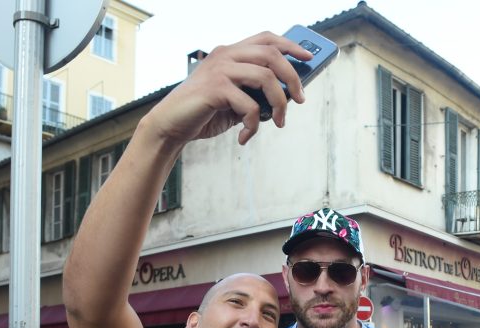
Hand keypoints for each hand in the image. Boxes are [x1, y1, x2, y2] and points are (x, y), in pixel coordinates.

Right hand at [144, 32, 311, 145]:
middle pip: (271, 55)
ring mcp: (219, 70)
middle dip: (293, 77)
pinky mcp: (214, 89)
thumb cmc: (204, 112)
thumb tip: (289, 97)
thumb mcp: (235, 100)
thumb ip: (256, 94)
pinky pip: (250, 105)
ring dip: (279, 103)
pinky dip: (254, 125)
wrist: (171, 125)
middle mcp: (225, 55)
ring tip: (280, 122)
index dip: (290, 45)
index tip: (308, 58)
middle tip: (300, 99)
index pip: (265, 38)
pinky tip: (245, 137)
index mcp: (230, 53)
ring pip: (266, 78)